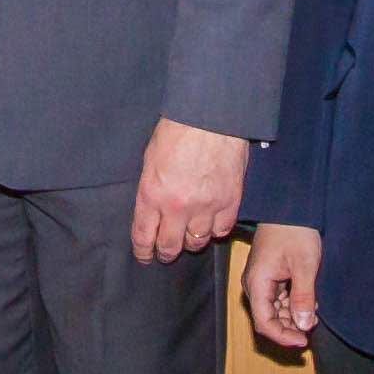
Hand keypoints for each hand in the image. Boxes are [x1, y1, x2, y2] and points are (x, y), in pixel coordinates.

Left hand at [131, 118, 250, 263]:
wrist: (211, 116)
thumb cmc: (177, 131)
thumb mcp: (149, 161)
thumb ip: (150, 190)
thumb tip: (151, 213)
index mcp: (152, 195)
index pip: (144, 237)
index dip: (143, 252)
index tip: (144, 256)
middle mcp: (178, 206)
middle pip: (170, 247)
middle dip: (166, 253)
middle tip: (166, 252)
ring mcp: (206, 206)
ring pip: (197, 242)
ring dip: (191, 242)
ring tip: (190, 237)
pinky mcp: (230, 201)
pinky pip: (222, 230)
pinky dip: (216, 231)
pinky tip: (211, 225)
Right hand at [242, 224, 323, 351]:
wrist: (291, 205)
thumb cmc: (295, 231)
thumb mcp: (304, 266)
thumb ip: (303, 297)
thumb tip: (304, 326)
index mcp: (257, 283)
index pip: (265, 323)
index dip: (283, 337)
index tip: (304, 341)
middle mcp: (254, 284)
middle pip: (268, 319)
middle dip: (290, 327)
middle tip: (313, 326)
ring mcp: (261, 280)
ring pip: (274, 310)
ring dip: (293, 316)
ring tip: (314, 312)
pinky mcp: (269, 276)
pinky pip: (278, 298)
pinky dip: (293, 304)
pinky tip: (309, 301)